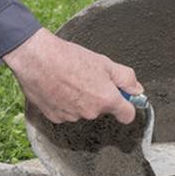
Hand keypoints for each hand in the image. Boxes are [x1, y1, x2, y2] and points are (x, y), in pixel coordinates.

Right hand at [5, 29, 142, 124]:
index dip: (127, 106)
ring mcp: (72, 117)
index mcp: (106, 100)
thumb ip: (126, 78)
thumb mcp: (105, 62)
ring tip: (69, 79)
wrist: (37, 59)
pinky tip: (57, 87)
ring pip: (83, 110)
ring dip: (80, 99)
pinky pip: (66, 112)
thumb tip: (137, 90)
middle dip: (99, 96)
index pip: (127, 116)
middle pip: (102, 109)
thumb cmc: (70, 58)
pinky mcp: (55, 118)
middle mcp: (91, 113)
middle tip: (88, 77)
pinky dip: (64, 103)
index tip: (124, 99)